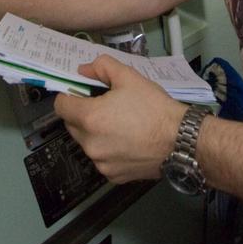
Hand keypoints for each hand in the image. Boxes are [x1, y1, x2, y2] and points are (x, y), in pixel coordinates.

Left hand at [53, 55, 187, 183]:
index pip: (61, 105)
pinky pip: (102, 159)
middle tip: (106, 106)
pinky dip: (108, 150)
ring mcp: (100, 163)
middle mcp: (90, 144)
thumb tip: (83, 70)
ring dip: (95, 133)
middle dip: (83, 114)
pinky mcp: (113, 176)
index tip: (83, 92)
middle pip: (72, 125)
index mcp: (89, 117)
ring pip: (87, 143)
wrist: (181, 140)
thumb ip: (101, 67)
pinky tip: (127, 142)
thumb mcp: (129, 77)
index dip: (70, 95)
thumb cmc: (154, 107)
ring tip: (120, 124)